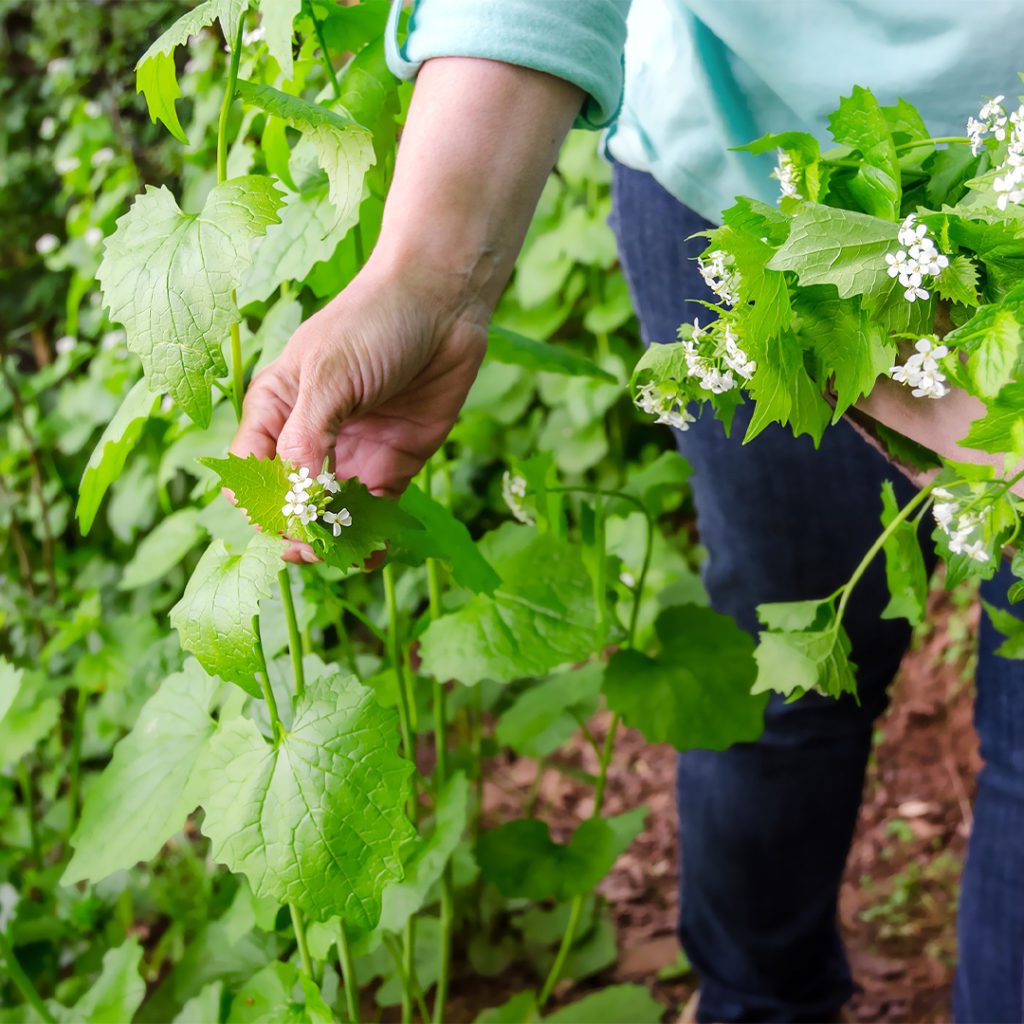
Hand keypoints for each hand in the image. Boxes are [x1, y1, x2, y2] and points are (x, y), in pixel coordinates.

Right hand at [230, 257, 486, 559]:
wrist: (443, 304)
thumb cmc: (374, 323)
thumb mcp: (329, 377)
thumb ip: (307, 438)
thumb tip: (295, 498)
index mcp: (276, 409)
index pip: (251, 471)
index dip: (261, 503)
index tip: (282, 520)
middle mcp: (309, 437)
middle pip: (290, 501)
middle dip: (296, 529)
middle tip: (310, 548)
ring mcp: (351, 453)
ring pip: (332, 514)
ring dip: (333, 540)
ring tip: (341, 556)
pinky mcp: (393, 464)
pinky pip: (376, 513)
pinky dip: (371, 537)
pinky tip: (371, 555)